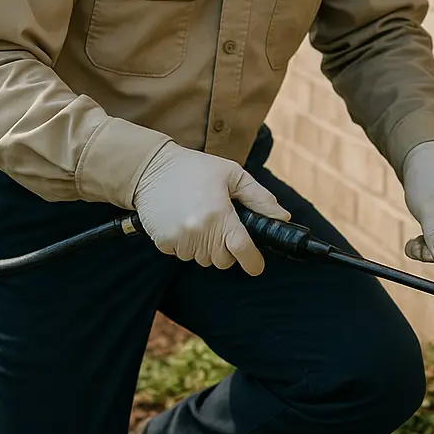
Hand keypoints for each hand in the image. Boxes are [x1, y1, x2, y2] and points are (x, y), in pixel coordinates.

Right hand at [132, 142, 290, 275]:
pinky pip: (183, 254)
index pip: (242, 250)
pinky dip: (187, 244)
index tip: (256, 265)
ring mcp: (179, 239)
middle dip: (228, 249)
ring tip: (201, 219)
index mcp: (220, 214)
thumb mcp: (233, 175)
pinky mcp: (163, 242)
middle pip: (223, 260)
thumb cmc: (196, 169)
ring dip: (206, 247)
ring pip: (203, 259)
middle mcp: (199, 231)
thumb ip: (259, 198)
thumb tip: (281, 218)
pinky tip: (184, 222)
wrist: (152, 168)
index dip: (253, 262)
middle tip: (223, 226)